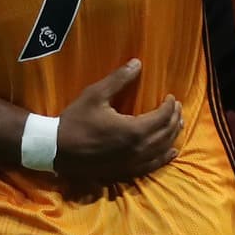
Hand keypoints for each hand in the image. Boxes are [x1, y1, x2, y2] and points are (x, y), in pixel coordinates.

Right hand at [56, 59, 182, 185]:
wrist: (56, 150)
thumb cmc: (75, 121)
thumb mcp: (95, 94)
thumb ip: (118, 80)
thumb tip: (137, 63)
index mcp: (133, 129)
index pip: (162, 117)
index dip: (170, 106)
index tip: (170, 97)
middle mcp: (137, 149)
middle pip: (166, 133)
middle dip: (174, 119)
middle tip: (176, 108)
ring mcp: (132, 163)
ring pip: (162, 150)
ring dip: (172, 136)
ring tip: (178, 125)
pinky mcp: (125, 172)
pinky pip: (152, 166)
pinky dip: (164, 158)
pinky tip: (171, 153)